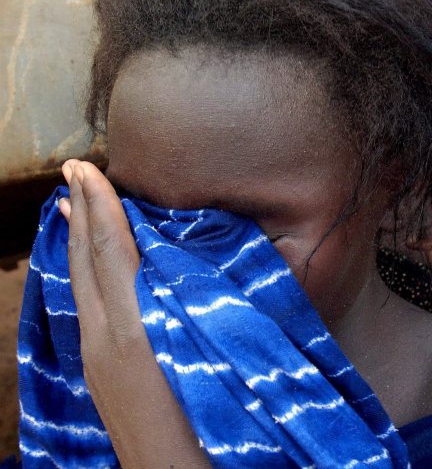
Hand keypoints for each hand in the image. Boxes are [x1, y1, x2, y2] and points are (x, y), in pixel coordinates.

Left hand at [59, 159, 207, 466]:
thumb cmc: (206, 418)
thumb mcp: (199, 352)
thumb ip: (179, 302)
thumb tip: (165, 256)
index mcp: (129, 326)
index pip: (109, 251)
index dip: (100, 207)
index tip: (88, 169)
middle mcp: (103, 336)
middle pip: (86, 261)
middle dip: (80, 212)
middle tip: (73, 172)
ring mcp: (97, 356)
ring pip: (80, 283)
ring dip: (77, 239)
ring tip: (71, 207)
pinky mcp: (100, 371)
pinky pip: (85, 305)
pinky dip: (82, 272)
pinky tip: (88, 269)